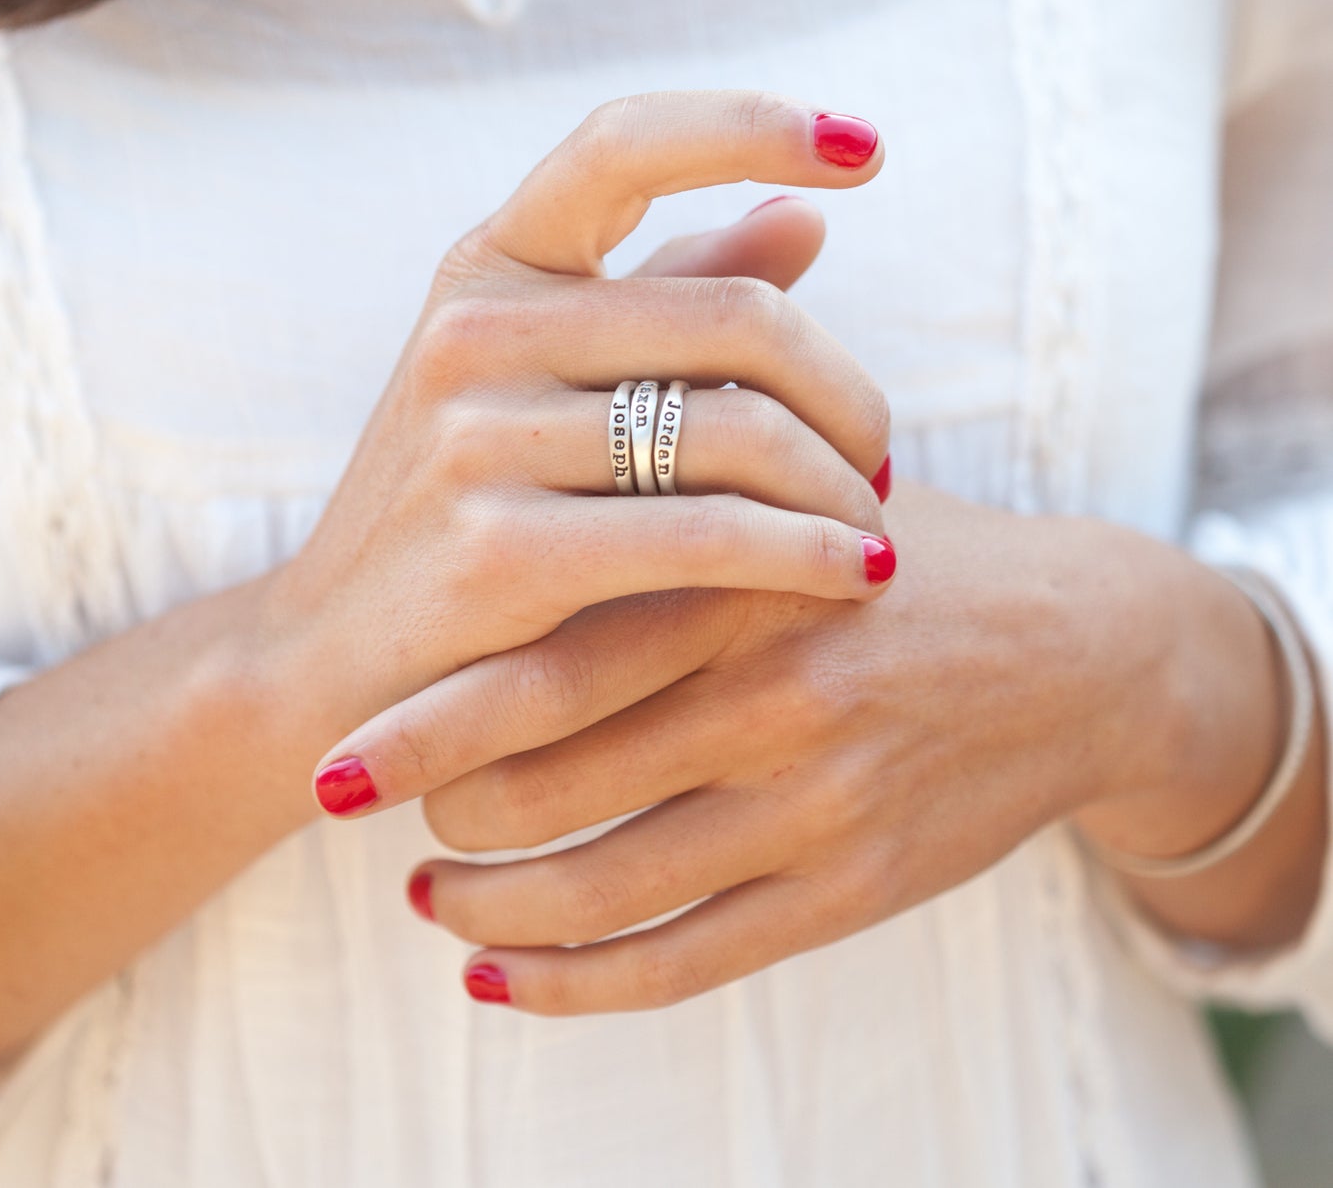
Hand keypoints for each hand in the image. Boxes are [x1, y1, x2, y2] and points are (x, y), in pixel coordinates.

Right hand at [255, 92, 893, 808]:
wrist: (339, 665)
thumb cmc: (463, 514)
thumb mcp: (543, 385)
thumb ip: (670, 296)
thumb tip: (809, 217)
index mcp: (488, 267)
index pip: (625, 146)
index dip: (750, 125)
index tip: (868, 148)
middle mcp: (475, 329)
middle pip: (738, 317)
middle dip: (847, 394)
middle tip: (880, 461)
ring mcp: (474, 436)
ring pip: (740, 430)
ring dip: (839, 489)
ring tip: (872, 530)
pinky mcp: (497, 551)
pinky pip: (710, 535)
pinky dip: (808, 555)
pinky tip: (860, 577)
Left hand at [406, 482, 1294, 1011]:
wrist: (1086, 652)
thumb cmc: (909, 554)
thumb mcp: (809, 481)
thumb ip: (684, 459)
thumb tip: (526, 443)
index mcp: (748, 577)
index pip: (554, 657)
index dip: (427, 715)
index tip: (339, 741)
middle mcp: (778, 694)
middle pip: (556, 780)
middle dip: (435, 807)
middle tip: (363, 803)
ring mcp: (819, 802)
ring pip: (608, 885)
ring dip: (490, 905)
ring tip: (428, 894)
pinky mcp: (855, 886)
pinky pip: (689, 960)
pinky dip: (576, 983)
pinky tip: (500, 977)